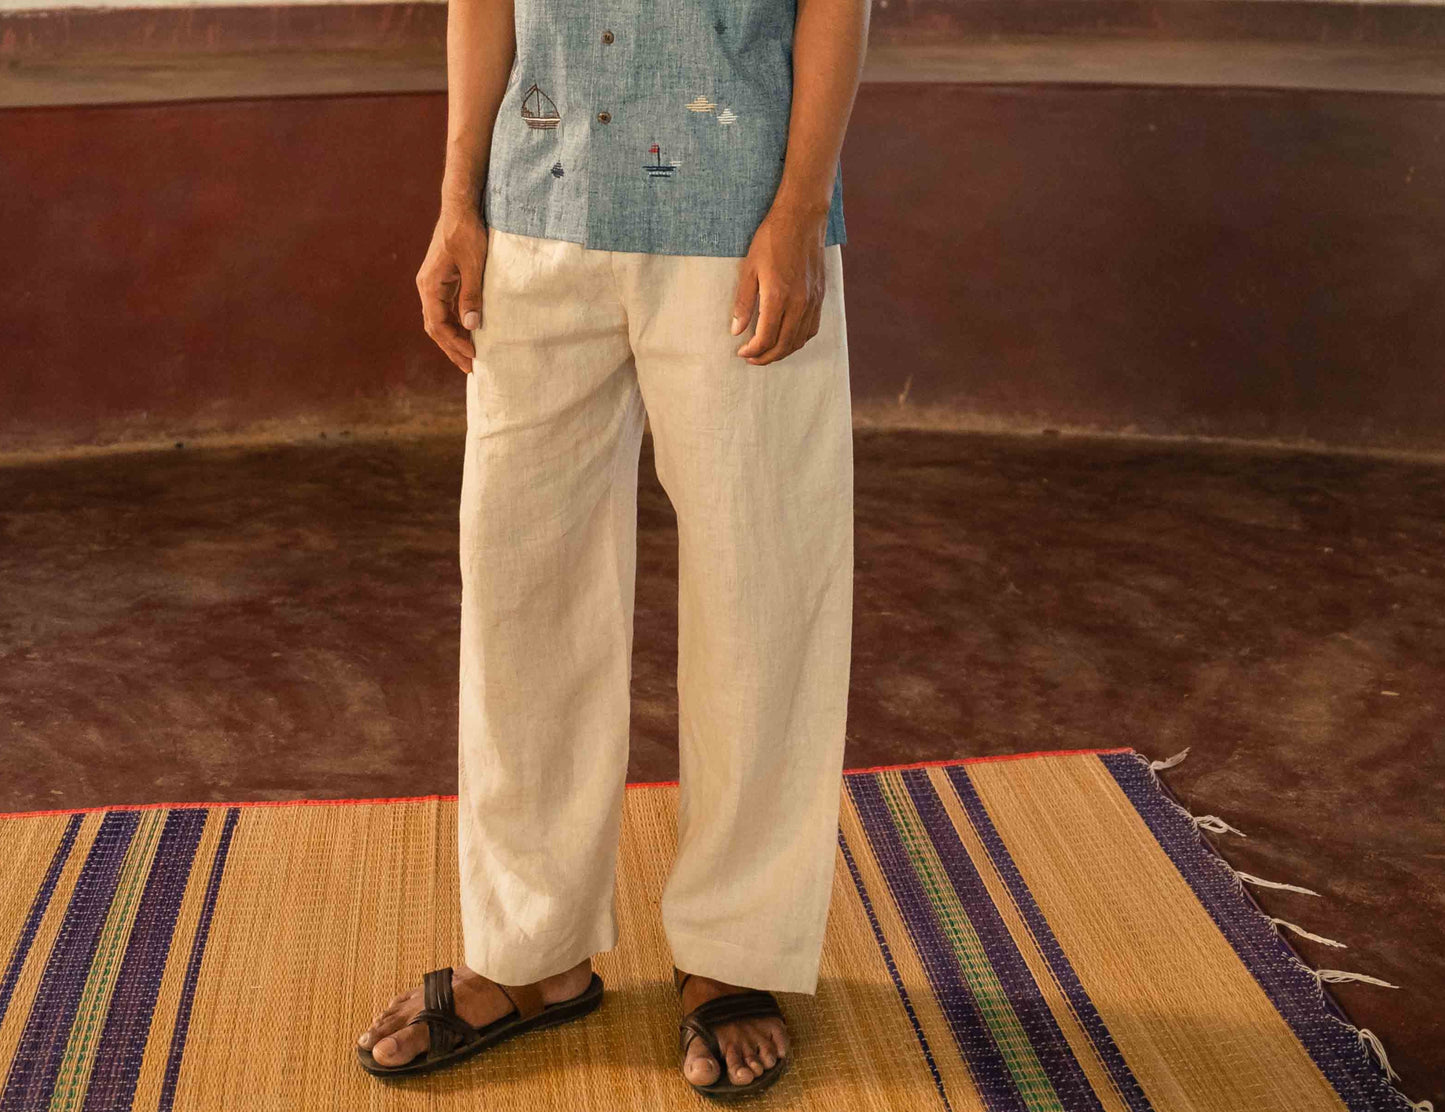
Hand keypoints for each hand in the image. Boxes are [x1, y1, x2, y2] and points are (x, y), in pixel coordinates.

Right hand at [416, 201, 488, 373]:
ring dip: (454, 338)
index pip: (438, 325)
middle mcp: (427, 287)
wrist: (461, 207)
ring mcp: (434, 284)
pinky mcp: (443, 280)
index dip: (455, 344)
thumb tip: (471, 325)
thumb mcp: (474, 265)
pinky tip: (469, 333)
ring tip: (470, 356)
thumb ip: (472, 295)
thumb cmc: (467, 232)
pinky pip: (446, 309)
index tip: (473, 357)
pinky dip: (456, 324)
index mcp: (430, 286)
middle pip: (436, 327)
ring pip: (440, 320)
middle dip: (452, 348)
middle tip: (470, 368)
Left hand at [731, 204, 828, 365]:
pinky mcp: (820, 296)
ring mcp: (812, 300)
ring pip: (799, 340)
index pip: (766, 338)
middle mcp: (799, 303)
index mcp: (778, 296)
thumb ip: (743, 302)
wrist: (801, 219)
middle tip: (752, 358)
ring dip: (783, 351)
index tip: (742, 351)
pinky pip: (812, 328)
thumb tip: (736, 330)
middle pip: (784, 345)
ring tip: (767, 352)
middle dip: (766, 357)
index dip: (753, 351)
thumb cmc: (772, 239)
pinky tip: (788, 338)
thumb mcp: (749, 269)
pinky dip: (799, 340)